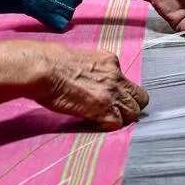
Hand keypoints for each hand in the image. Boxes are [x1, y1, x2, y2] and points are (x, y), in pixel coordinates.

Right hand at [0, 40, 147, 130]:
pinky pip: (117, 123)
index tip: (112, 98)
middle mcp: (116, 76)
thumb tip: (92, 79)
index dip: (123, 93)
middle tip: (115, 112)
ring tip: (106, 120)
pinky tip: (98, 124)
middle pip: (140, 98)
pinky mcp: (103, 108)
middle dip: (131, 107)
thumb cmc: (52, 62)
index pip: (129, 82)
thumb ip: (94, 70)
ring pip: (133, 112)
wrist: (44, 68)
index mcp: (110, 61)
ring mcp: (111, 93)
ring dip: (122, 118)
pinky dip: (110, 126)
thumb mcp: (81, 58)